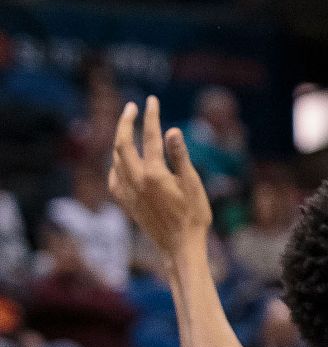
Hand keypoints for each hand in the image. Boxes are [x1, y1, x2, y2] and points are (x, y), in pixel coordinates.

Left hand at [108, 97, 211, 258]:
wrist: (180, 246)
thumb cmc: (193, 215)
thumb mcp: (193, 183)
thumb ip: (180, 156)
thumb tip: (172, 131)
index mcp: (154, 174)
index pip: (149, 137)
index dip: (150, 116)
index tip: (152, 100)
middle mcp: (136, 181)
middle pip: (122, 144)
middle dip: (125, 122)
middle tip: (132, 107)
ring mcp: (128, 193)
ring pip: (115, 159)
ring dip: (120, 141)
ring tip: (127, 128)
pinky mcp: (126, 203)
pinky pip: (114, 177)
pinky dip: (115, 163)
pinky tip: (121, 161)